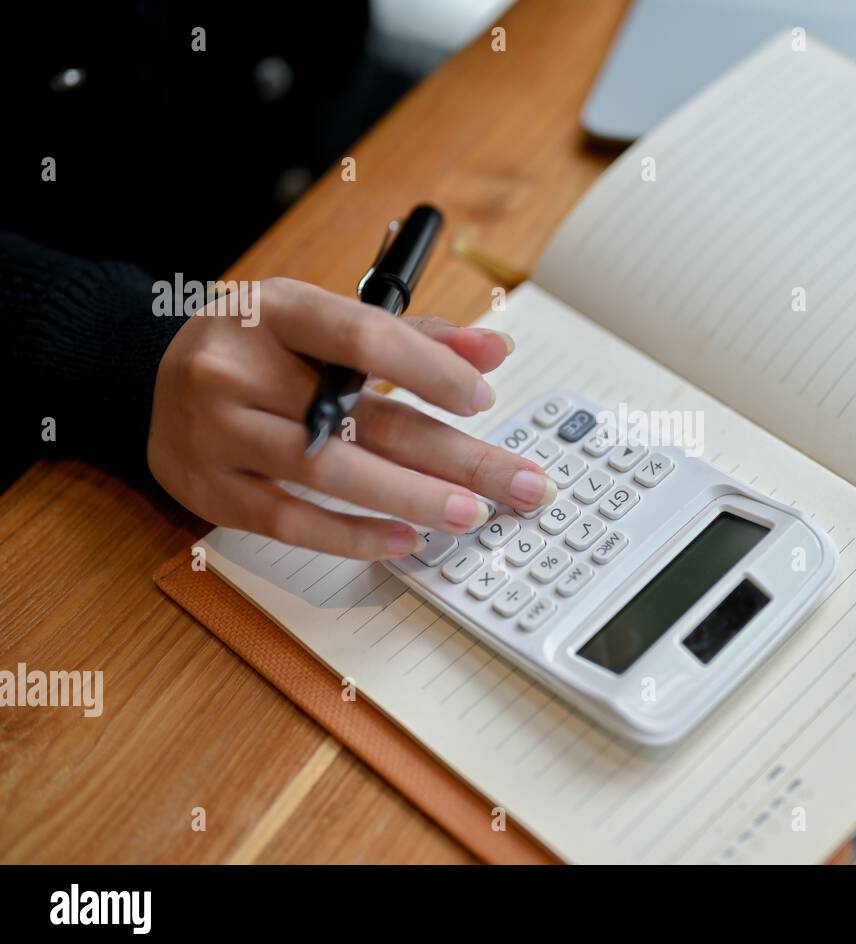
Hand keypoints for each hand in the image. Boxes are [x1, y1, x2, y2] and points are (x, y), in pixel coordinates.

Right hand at [147, 277, 555, 558]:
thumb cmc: (261, 347)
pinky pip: (289, 521)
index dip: (431, 370)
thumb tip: (494, 355)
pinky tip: (405, 540)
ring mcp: (216, 431)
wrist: (155, 377)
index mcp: (277, 310)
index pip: (364, 337)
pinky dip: (353, 535)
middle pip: (363, 417)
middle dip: (455, 455)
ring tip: (469, 513)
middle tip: (519, 482)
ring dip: (411, 497)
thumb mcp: (326, 322)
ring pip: (328, 472)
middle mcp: (237, 367)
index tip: (483, 399)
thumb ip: (414, 338)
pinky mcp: (207, 488)